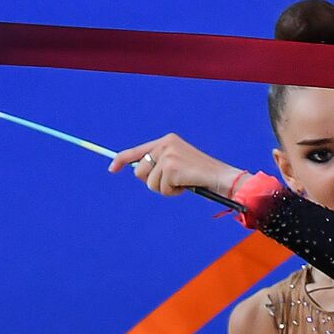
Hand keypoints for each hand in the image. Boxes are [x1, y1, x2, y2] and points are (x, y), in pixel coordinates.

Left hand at [107, 132, 244, 198]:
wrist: (222, 177)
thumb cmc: (201, 175)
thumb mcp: (178, 164)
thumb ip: (159, 165)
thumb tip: (137, 173)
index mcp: (166, 140)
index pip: (137, 151)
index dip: (121, 160)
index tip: (111, 169)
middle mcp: (165, 144)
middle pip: (139, 171)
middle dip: (152, 182)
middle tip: (171, 183)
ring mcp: (168, 155)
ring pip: (150, 183)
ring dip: (165, 189)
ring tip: (181, 184)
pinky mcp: (171, 167)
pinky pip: (161, 189)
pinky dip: (173, 192)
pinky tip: (186, 186)